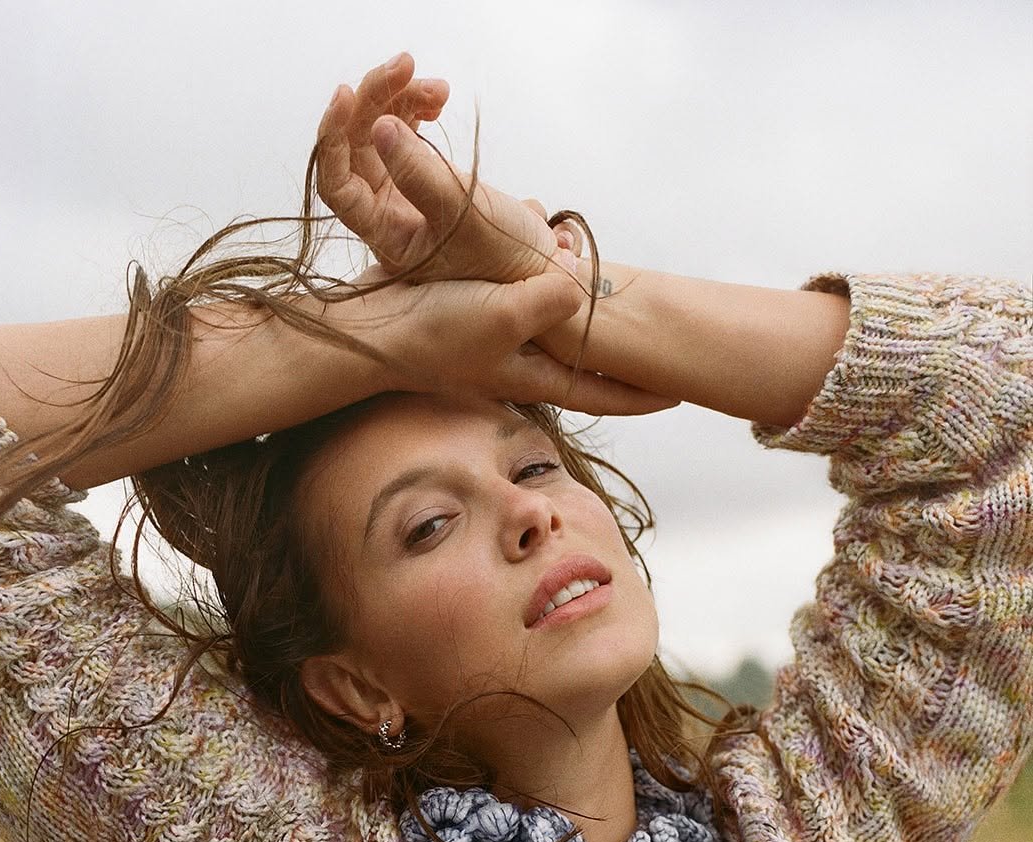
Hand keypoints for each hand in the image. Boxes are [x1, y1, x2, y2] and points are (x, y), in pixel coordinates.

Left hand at [317, 52, 575, 283]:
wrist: (538, 266)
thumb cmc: (505, 256)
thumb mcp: (464, 215)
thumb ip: (420, 175)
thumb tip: (379, 127)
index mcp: (386, 235)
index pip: (337, 185)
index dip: (332, 138)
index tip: (347, 92)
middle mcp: (386, 214)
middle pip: (357, 146)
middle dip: (376, 99)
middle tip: (407, 66)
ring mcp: (402, 194)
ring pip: (380, 134)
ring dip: (401, 98)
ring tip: (439, 88)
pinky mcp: (423, 178)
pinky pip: (404, 134)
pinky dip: (417, 109)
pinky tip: (439, 99)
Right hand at [363, 266, 675, 414]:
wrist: (368, 330)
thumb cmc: (431, 331)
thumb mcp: (500, 313)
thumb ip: (551, 299)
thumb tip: (587, 281)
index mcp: (536, 373)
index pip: (603, 392)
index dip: (643, 392)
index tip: (680, 391)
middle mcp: (523, 361)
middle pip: (587, 361)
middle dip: (622, 351)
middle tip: (660, 334)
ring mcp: (499, 339)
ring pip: (559, 323)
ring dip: (585, 303)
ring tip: (617, 283)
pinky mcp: (476, 312)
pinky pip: (527, 293)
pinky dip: (546, 273)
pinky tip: (549, 242)